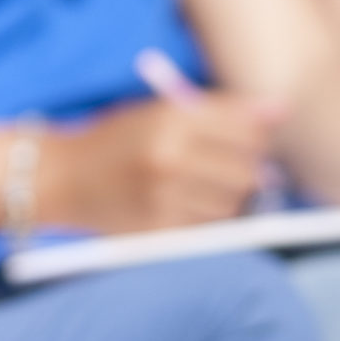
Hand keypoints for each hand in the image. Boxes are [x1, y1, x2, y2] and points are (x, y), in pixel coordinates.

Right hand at [41, 94, 285, 232]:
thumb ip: (220, 111)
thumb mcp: (159, 111)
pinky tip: (183, 204)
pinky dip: (206, 218)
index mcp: (170, 118)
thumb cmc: (115, 140)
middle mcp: (169, 156)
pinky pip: (208, 228)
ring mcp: (163, 197)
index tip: (249, 139)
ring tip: (200, 185)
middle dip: (249, 170)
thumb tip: (282, 110)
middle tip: (232, 166)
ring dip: (229, 197)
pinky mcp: (156, 230)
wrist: (58, 178)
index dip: (257, 135)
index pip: (246, 128)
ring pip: (232, 204)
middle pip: (247, 170)